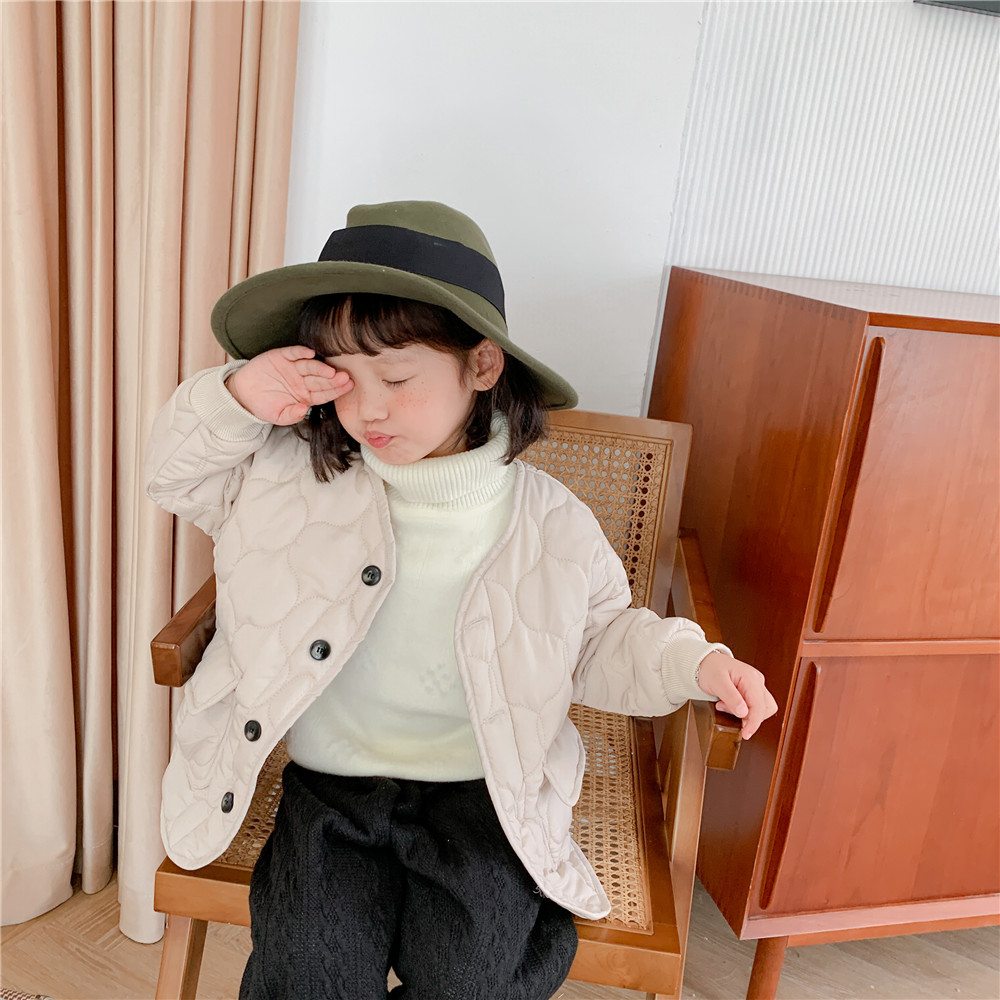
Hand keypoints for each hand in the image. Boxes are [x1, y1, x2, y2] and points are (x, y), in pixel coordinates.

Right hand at [225, 346, 352, 425]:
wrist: (244, 394)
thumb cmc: (264, 406)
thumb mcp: (279, 416)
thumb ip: (292, 415)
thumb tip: (304, 410)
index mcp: (306, 395)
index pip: (324, 393)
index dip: (336, 390)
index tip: (348, 387)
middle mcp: (303, 380)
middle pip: (320, 379)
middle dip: (333, 379)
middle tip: (345, 377)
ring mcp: (293, 368)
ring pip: (310, 366)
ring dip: (320, 367)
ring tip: (330, 371)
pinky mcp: (281, 357)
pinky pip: (293, 353)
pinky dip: (301, 352)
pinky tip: (310, 353)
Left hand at [696, 651, 777, 738]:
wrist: (703, 662)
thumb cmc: (709, 668)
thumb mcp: (717, 683)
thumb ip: (731, 698)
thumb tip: (744, 713)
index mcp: (751, 678)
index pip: (759, 706)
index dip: (754, 723)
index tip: (746, 734)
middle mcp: (757, 681)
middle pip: (765, 708)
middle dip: (749, 716)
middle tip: (727, 710)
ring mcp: (755, 685)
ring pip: (761, 708)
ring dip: (745, 713)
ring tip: (725, 705)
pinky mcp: (751, 690)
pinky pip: (753, 706)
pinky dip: (742, 710)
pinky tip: (728, 703)